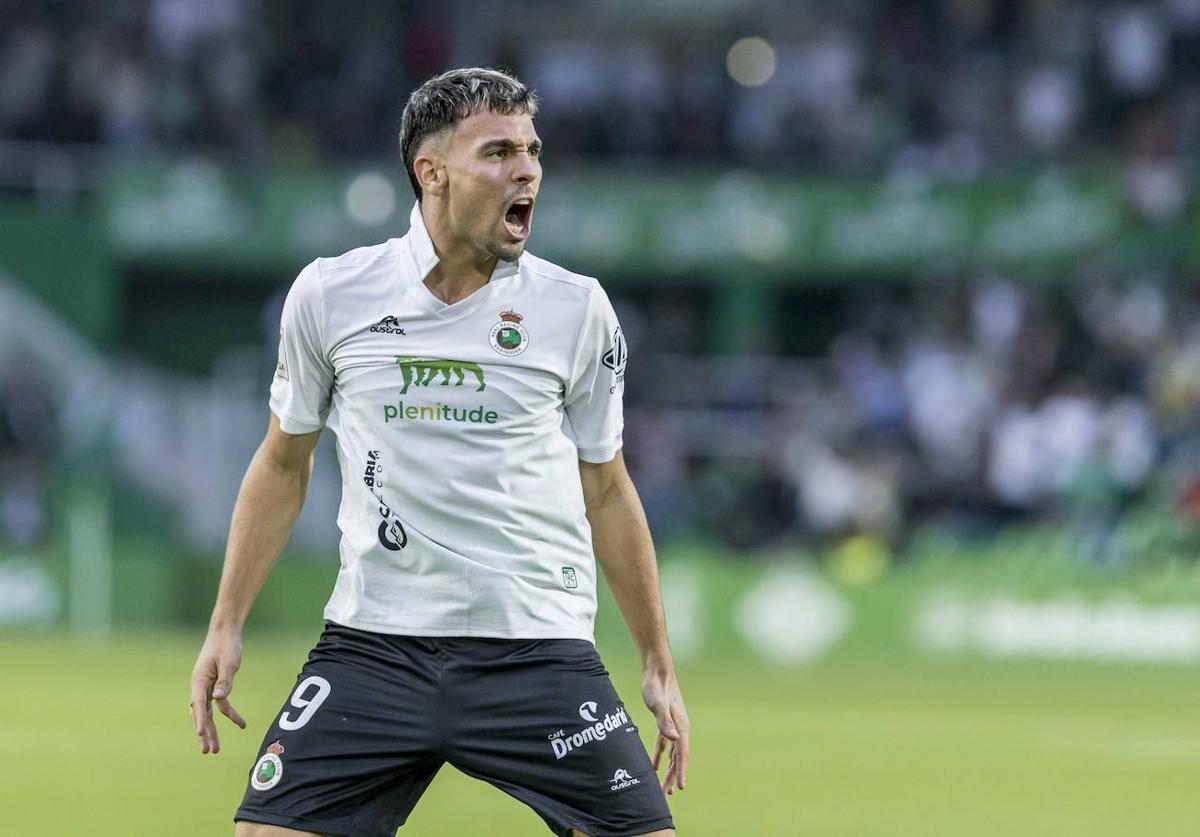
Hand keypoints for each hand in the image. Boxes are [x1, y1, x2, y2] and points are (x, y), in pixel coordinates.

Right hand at [189, 629, 246, 753]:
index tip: (201, 733)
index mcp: (199, 680)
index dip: (200, 720)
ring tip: (215, 749)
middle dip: (204, 733)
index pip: (198, 704)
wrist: (226, 633)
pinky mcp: (215, 686)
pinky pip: (220, 705)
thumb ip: (225, 681)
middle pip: (200, 714)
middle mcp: (199, 686)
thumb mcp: (228, 662)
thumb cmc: (226, 646)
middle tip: (208, 751)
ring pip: (208, 713)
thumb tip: (219, 699)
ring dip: (212, 730)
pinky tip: (241, 724)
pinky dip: (229, 714)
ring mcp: (206, 687)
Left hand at [642, 668, 688, 794]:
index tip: (680, 787)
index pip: (682, 754)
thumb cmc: (656, 686)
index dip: (681, 771)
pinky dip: (660, 756)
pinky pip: (664, 744)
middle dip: (674, 776)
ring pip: (672, 754)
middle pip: (678, 758)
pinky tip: (654, 766)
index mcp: (681, 726)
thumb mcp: (658, 705)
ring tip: (665, 787)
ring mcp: (673, 725)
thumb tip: (674, 739)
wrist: (657, 670)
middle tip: (668, 794)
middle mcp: (680, 728)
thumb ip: (664, 722)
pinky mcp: (665, 722)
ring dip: (669, 770)